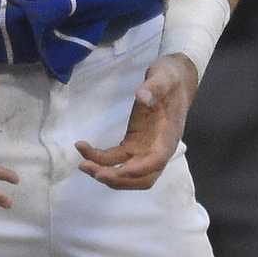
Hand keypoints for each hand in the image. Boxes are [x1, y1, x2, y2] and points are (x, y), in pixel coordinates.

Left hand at [75, 53, 196, 190]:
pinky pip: (116, 159)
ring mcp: (145, 149)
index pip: (156, 161)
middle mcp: (158, 149)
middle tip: (94, 171)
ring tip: (84, 164)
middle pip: (142, 178)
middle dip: (118, 179)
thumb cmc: (170, 79)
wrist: (174, 80)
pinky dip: (101, 160)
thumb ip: (154, 87)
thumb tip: (142, 96)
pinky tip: (84, 149)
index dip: (138, 170)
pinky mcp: (133, 144)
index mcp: (168, 137)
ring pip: (127, 173)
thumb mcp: (164, 77)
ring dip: (106, 174)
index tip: (118, 170)